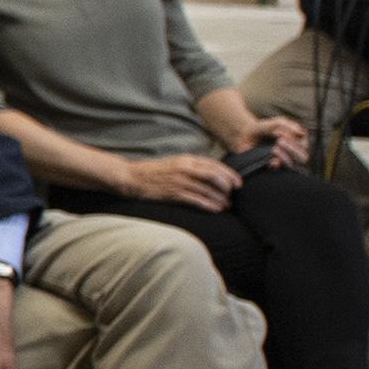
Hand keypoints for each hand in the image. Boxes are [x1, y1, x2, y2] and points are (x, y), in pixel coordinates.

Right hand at [118, 154, 238, 211]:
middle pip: (214, 176)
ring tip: (227, 205)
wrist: (131, 177)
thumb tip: (210, 175)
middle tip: (235, 194)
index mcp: (186, 160)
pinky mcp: (173, 193)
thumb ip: (191, 167)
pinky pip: (196, 199)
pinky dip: (208, 204)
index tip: (238, 182)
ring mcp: (179, 181)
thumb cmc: (152, 172)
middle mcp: (185, 168)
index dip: (229, 174)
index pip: (214, 165)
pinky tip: (216, 209)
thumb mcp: (174, 163)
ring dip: (220, 198)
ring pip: (207, 189)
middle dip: (228, 185)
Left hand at [234, 113, 307, 168]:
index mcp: (298, 142)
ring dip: (285, 158)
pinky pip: (279, 171)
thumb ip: (289, 126)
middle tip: (279, 142)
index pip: (304, 146)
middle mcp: (293, 154)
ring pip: (292, 165)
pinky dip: (277, 166)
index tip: (281, 136)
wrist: (245, 135)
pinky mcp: (273, 168)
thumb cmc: (264, 128)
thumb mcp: (276, 123)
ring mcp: (283, 162)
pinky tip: (271, 162)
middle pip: (303, 158)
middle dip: (293, 150)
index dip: (295, 142)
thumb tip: (301, 133)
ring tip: (274, 149)